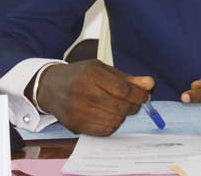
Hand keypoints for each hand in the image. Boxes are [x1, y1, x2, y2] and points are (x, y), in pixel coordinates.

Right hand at [35, 60, 153, 135]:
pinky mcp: (76, 125)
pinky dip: (112, 124)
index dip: (139, 95)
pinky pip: (105, 130)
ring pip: (115, 120)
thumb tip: (150, 83)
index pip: (123, 89)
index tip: (144, 96)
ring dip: (122, 115)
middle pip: (121, 106)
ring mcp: (78, 110)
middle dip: (133, 106)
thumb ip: (126, 78)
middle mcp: (83, 91)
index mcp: (91, 73)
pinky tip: (108, 115)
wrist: (50, 87)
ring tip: (117, 107)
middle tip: (133, 102)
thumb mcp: (101, 70)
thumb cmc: (80, 75)